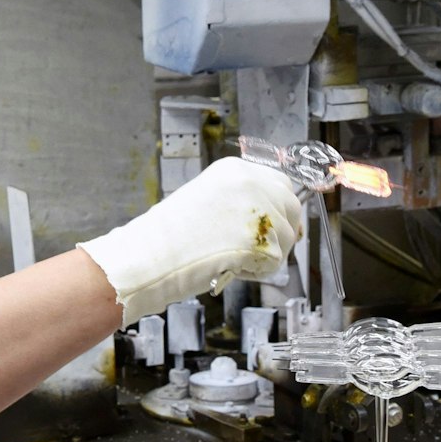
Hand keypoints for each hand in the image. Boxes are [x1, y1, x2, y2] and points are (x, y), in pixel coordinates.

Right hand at [77, 157, 304, 326]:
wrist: (149, 255)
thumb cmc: (169, 235)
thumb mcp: (208, 200)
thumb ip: (242, 203)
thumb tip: (278, 220)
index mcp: (235, 170)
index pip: (280, 184)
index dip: (278, 209)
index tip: (271, 226)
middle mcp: (250, 183)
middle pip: (291, 207)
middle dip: (281, 230)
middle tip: (258, 249)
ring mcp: (258, 210)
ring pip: (285, 238)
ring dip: (266, 254)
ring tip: (231, 257)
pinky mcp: (261, 241)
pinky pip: (275, 263)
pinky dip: (257, 272)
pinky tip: (230, 266)